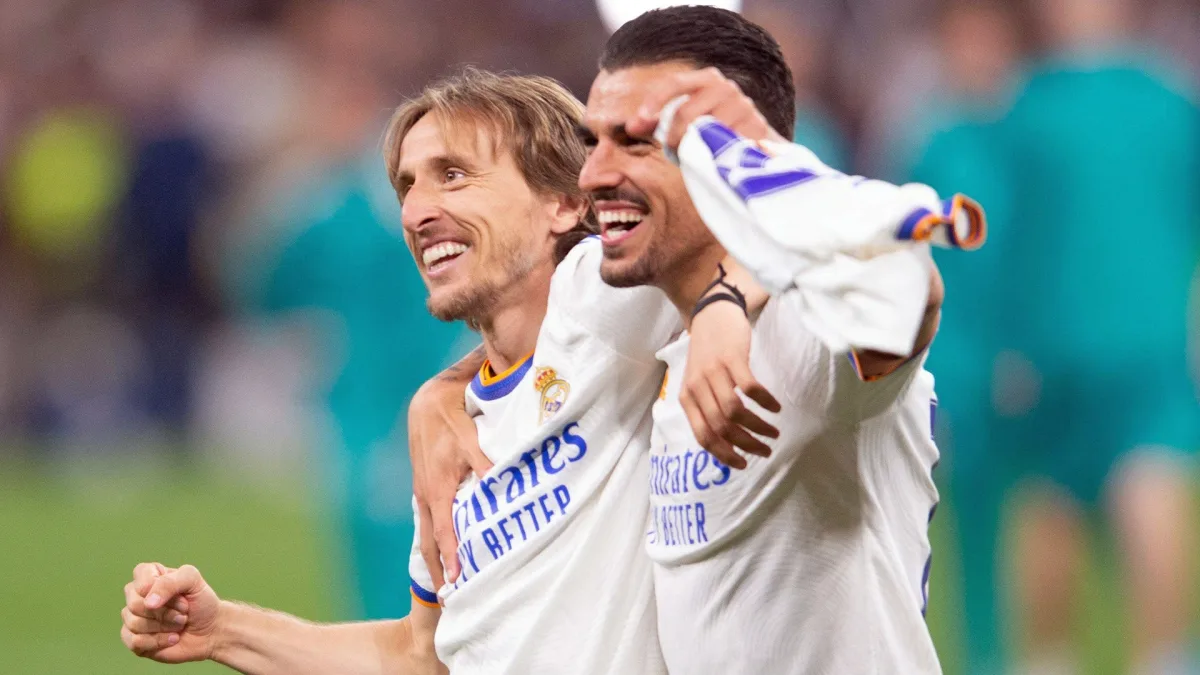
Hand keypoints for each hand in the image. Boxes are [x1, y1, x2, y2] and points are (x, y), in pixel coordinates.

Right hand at [121, 562, 220, 662]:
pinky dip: (159, 641)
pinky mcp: (135, 640)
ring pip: (134, 623)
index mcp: (148, 575)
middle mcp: (137, 596)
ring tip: (180, 624)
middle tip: (184, 611)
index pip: (140, 576)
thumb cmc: (201, 602)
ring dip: (165, 626)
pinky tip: (173, 638)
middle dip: (166, 611)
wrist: (210, 630)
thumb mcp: (193, 581)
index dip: (162, 589)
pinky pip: (135, 642)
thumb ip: (169, 582)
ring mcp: (133, 618)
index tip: (183, 595)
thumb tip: (148, 603)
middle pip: (135, 604)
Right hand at [409, 380, 491, 587]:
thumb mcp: (469, 438)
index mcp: (437, 489)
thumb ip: (484, 461)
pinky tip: (443, 551)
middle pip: (430, 543)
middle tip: (449, 597)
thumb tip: (499, 483)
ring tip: (445, 584)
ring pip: (427, 534)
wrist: (428, 402)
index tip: (456, 581)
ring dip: (435, 559)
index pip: (443, 533)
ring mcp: (423, 493)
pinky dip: (434, 541)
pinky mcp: (425, 487)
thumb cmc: (451, 418)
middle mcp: (426, 496)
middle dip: (438, 570)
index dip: (450, 558)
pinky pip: (428, 521)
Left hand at [626, 67, 785, 150]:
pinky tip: (711, 163)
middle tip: (671, 153)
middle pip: (686, 112)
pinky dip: (714, 156)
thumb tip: (631, 126)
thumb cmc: (714, 132)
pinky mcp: (757, 130)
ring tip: (690, 160)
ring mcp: (743, 108)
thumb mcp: (686, 122)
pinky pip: (726, 146)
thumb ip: (657, 121)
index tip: (636, 125)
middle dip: (672, 137)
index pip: (674, 83)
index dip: (653, 103)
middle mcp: (726, 88)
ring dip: (691, 150)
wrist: (759, 146)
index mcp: (707, 79)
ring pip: (705, 131)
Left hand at [682, 298, 780, 468]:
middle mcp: (697, 388)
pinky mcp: (732, 359)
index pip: (703, 436)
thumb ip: (706, 406)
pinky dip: (765, 402)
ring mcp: (714, 373)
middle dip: (746, 446)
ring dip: (758, 428)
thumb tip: (726, 440)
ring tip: (773, 432)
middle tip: (765, 450)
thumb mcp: (698, 381)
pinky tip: (775, 407)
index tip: (743, 464)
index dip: (723, 454)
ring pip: (736, 413)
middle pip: (722, 428)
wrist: (711, 313)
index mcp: (687, 398)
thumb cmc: (708, 352)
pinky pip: (750, 389)